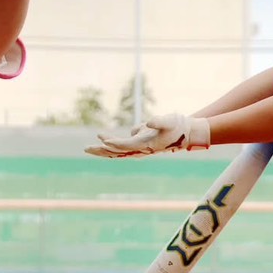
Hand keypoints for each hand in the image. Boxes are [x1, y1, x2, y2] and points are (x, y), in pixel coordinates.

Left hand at [85, 114, 209, 157]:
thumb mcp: (169, 120)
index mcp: (146, 144)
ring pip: (117, 152)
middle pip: (116, 152)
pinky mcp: (139, 144)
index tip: (102, 140)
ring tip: (88, 148)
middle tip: (85, 149)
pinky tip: (103, 137)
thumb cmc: (177, 126)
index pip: (126, 145)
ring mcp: (139, 148)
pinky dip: (110, 144)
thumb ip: (158, 121)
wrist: (186, 133)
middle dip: (101, 150)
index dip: (114, 143)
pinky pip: (121, 147)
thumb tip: (148, 122)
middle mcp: (140, 149)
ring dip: (102, 150)